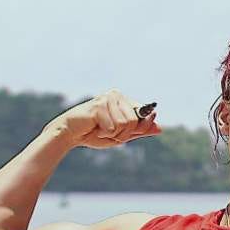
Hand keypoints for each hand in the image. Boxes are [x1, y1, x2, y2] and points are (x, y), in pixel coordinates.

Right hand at [45, 89, 161, 148]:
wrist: (70, 135)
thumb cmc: (95, 133)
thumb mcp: (122, 135)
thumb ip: (140, 131)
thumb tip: (159, 128)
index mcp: (126, 100)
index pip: (146, 116)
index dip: (140, 129)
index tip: (123, 132)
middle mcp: (118, 95)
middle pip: (136, 121)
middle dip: (124, 133)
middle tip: (109, 132)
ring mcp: (109, 98)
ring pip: (126, 124)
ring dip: (114, 133)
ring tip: (100, 129)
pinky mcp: (100, 104)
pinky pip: (113, 126)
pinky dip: (104, 132)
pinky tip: (94, 127)